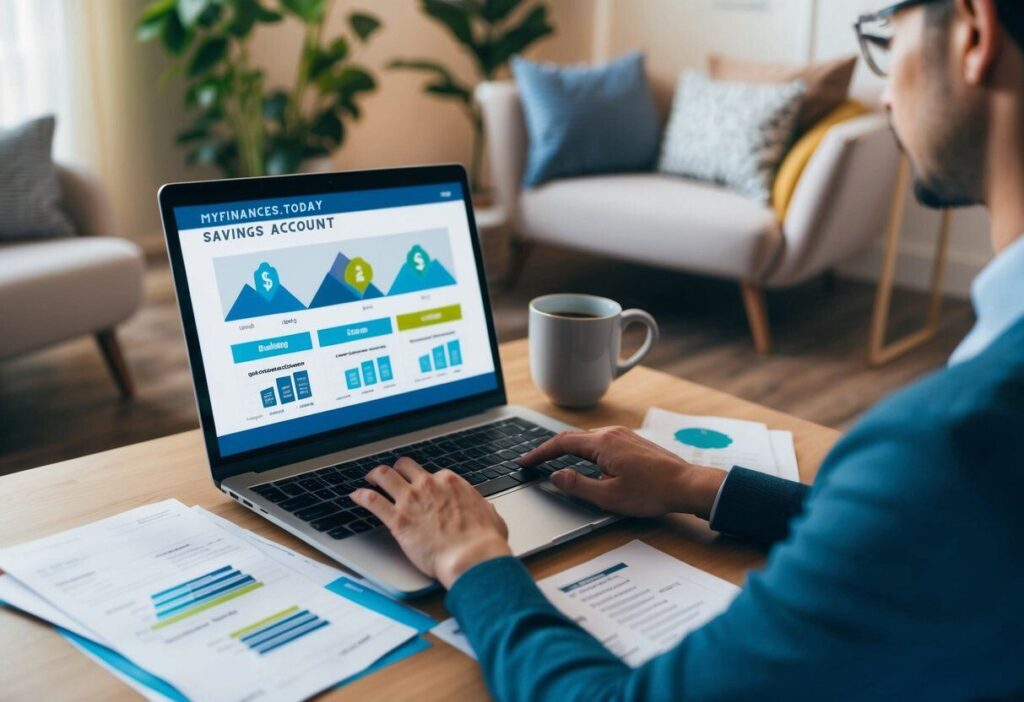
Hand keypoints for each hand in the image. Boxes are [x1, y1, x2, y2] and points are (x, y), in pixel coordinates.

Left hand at [351, 458, 511, 588]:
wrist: (471, 557)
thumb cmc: (483, 540)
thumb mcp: (491, 517)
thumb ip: (483, 509)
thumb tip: (486, 510)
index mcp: (450, 482)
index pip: (432, 474)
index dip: (425, 481)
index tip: (422, 487)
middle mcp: (428, 485)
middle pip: (405, 467)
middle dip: (397, 470)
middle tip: (391, 476)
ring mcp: (410, 500)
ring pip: (384, 476)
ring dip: (374, 476)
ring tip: (369, 479)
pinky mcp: (397, 520)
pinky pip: (371, 501)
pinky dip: (361, 496)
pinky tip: (355, 496)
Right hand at [519, 426, 726, 519]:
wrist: (687, 485)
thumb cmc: (652, 493)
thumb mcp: (609, 496)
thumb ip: (578, 485)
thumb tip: (556, 476)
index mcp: (602, 444)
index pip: (560, 443)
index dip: (539, 452)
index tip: (524, 461)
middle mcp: (611, 433)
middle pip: (571, 437)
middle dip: (549, 449)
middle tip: (532, 461)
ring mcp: (623, 435)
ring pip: (586, 438)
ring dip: (567, 448)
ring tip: (553, 460)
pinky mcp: (632, 441)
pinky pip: (600, 440)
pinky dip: (584, 448)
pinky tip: (584, 460)